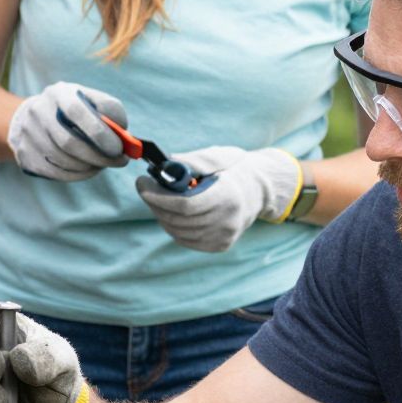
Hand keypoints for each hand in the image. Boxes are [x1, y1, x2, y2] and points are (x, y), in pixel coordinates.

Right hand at [8, 81, 128, 179]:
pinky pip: (57, 173)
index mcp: (59, 93)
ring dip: (90, 166)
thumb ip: (109, 112)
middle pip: (70, 142)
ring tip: (103, 164)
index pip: (77, 112)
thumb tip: (126, 138)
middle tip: (119, 161)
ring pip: (64, 160)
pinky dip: (79, 174)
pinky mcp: (27, 156)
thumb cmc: (70, 110)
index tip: (119, 148)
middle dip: (99, 156)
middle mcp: (39, 112)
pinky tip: (89, 169)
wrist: (29, 120)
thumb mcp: (88, 99)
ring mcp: (30, 136)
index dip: (100, 133)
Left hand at [137, 146, 302, 252]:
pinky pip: (186, 240)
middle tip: (145, 189)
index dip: (159, 197)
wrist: (259, 190)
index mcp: (228, 196)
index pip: (186, 205)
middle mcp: (228, 220)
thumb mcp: (217, 157)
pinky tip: (174, 213)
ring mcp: (224, 236)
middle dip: (155, 203)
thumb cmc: (234, 169)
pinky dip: (173, 226)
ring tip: (159, 199)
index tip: (142, 185)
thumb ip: (190, 162)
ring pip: (178, 231)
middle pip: (178, 219)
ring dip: (162, 215)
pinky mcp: (220, 245)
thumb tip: (162, 166)